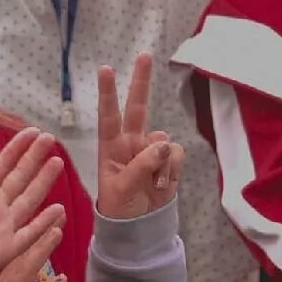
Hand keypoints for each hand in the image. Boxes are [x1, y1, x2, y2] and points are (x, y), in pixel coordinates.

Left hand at [0, 130, 66, 281]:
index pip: (2, 165)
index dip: (17, 148)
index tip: (33, 131)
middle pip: (19, 177)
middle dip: (34, 158)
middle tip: (50, 138)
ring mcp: (2, 227)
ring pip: (28, 199)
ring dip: (43, 182)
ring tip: (57, 162)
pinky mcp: (5, 249)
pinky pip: (29, 234)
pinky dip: (44, 223)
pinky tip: (57, 208)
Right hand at [0, 222, 65, 281]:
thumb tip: (33, 277)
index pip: (16, 253)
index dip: (32, 233)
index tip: (48, 216)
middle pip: (21, 254)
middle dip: (40, 232)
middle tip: (58, 212)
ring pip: (24, 270)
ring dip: (41, 251)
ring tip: (57, 232)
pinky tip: (61, 280)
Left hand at [96, 55, 184, 220]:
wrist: (140, 226)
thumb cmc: (120, 208)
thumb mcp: (122, 190)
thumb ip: (140, 166)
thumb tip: (162, 143)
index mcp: (110, 147)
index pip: (108, 115)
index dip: (108, 93)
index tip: (105, 69)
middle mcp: (130, 142)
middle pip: (137, 107)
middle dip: (141, 81)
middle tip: (144, 55)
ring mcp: (150, 150)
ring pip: (163, 140)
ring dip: (162, 163)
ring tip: (152, 184)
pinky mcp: (168, 159)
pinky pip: (176, 153)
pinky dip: (173, 169)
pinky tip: (163, 184)